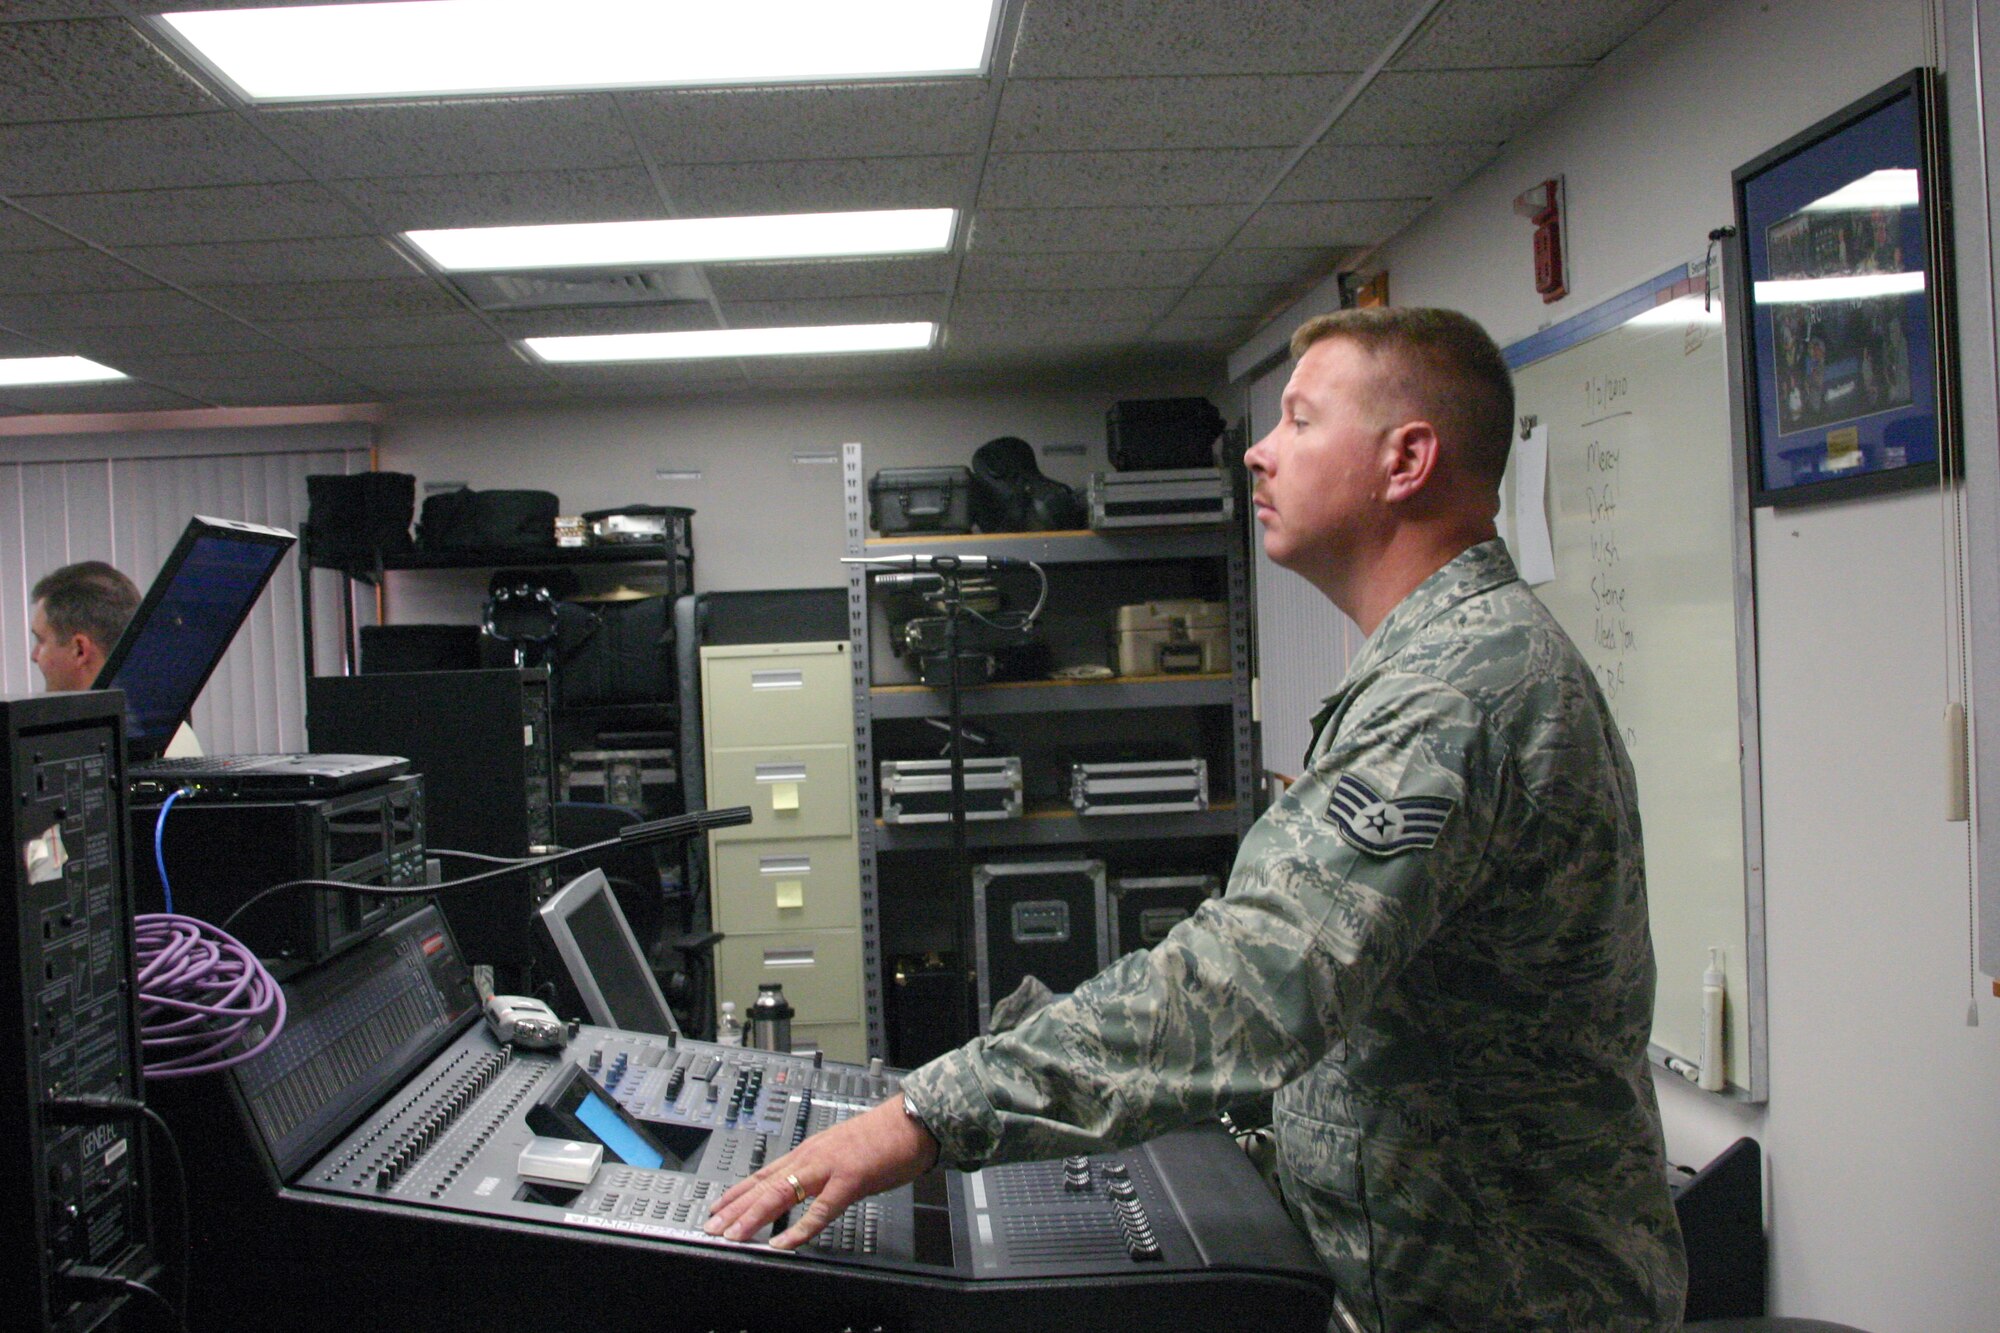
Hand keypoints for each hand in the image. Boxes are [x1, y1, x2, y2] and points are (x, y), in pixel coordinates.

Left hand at [705, 1094, 939, 1249]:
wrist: (911, 1121)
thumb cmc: (882, 1137)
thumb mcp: (842, 1151)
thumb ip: (821, 1169)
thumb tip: (806, 1187)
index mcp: (809, 1151)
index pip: (764, 1173)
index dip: (737, 1192)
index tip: (718, 1208)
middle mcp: (812, 1157)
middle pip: (764, 1184)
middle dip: (736, 1208)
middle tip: (713, 1227)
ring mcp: (829, 1167)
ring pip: (782, 1193)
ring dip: (755, 1216)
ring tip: (735, 1235)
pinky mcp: (850, 1180)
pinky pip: (820, 1210)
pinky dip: (799, 1229)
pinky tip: (783, 1243)